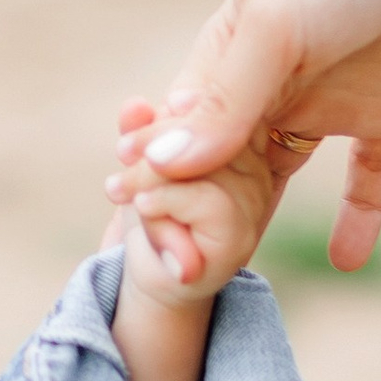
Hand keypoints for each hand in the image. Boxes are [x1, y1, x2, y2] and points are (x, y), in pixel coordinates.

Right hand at [112, 0, 380, 273]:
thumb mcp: (275, 27)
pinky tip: (348, 262)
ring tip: (231, 279)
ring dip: (256, 227)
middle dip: (197, 218)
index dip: (155, 182)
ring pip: (280, 183)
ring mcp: (329, 104)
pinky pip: (369, 180)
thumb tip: (162, 166)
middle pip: (222, 170)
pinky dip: (360, 219)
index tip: (130, 228)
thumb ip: (225, 102)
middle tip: (177, 274)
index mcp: (229, 58)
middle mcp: (271, 87)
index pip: (180, 136)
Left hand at [114, 124, 287, 305]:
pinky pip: (204, 200)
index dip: (163, 119)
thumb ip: (142, 129)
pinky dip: (162, 204)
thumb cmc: (156, 210)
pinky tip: (146, 211)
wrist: (156, 276)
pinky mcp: (240, 234)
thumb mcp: (143, 159)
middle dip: (150, 153)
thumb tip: (135, 107)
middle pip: (205, 129)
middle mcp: (257, 162)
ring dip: (150, 184)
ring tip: (141, 206)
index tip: (131, 144)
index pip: (207, 104)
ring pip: (202, 163)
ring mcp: (254, 198)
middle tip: (123, 183)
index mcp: (241, 134)